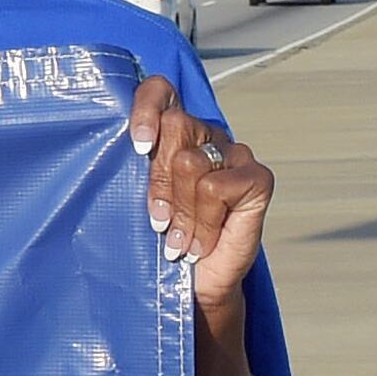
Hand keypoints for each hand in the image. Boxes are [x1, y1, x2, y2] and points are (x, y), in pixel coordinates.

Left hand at [128, 75, 272, 318]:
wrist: (192, 284)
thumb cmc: (160, 239)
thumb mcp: (138, 200)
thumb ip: (134, 168)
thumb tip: (118, 146)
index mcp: (173, 133)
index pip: (160, 91)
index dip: (146, 108)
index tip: (137, 146)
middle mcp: (207, 135)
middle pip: (174, 128)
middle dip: (158, 182)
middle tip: (158, 220)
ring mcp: (235, 154)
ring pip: (192, 163)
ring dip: (180, 211)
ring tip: (177, 238)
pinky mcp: (258, 178)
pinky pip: (217, 187)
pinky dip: (203, 221)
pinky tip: (200, 242)